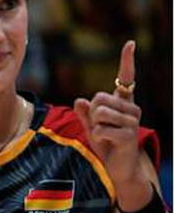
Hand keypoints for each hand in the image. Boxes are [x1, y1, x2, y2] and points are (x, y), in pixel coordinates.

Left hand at [74, 42, 148, 210]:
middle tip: (100, 127)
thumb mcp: (91, 128)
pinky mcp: (129, 135)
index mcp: (123, 104)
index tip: (130, 43)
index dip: (127, 61)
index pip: (126, 79)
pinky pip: (101, 129)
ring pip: (99, 112)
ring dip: (95, 126)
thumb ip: (85, 114)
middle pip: (99, 98)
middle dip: (91, 113)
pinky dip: (97, 136)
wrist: (118, 169)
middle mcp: (132, 109)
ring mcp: (133, 121)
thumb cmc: (106, 146)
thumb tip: (80, 100)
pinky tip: (107, 143)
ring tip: (105, 136)